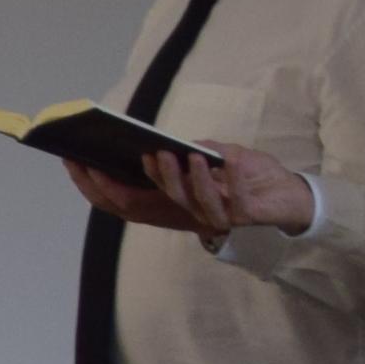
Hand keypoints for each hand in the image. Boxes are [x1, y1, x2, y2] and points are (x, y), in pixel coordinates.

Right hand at [104, 140, 308, 237]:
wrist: (292, 195)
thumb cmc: (249, 174)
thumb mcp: (213, 157)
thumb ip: (190, 153)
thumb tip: (163, 144)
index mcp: (171, 204)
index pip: (122, 202)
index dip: (94, 186)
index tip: (72, 160)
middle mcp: (184, 215)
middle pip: (136, 209)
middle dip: (112, 186)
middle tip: (99, 160)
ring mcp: (212, 219)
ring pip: (183, 203)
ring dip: (176, 178)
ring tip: (177, 154)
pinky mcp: (243, 217)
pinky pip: (231, 200)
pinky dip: (226, 176)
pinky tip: (223, 157)